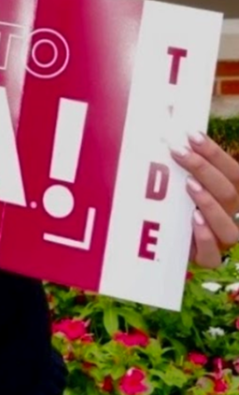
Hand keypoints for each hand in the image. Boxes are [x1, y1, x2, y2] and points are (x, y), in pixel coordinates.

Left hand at [171, 133, 238, 268]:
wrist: (162, 241)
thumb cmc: (174, 204)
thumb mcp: (180, 183)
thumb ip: (184, 166)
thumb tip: (170, 136)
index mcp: (231, 195)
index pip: (234, 172)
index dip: (214, 153)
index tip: (191, 135)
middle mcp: (232, 216)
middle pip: (229, 193)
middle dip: (204, 169)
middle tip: (178, 152)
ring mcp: (222, 240)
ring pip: (229, 226)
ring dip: (209, 203)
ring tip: (189, 185)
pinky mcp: (208, 259)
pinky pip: (213, 255)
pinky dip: (205, 237)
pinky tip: (193, 219)